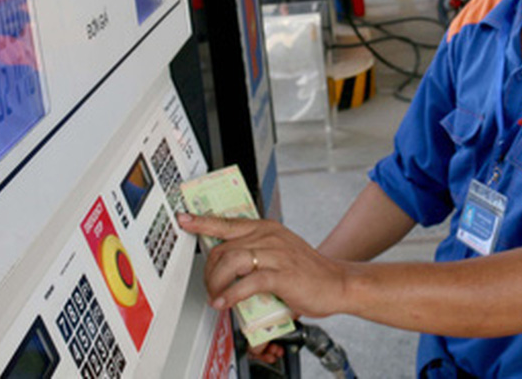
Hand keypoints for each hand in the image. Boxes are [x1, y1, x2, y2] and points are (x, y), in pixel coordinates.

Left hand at [176, 213, 349, 318]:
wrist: (337, 283)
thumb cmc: (307, 271)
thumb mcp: (279, 252)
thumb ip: (255, 254)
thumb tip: (225, 267)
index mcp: (266, 228)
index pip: (227, 222)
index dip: (202, 222)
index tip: (184, 219)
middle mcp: (269, 237)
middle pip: (223, 247)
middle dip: (209, 270)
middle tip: (209, 286)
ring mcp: (276, 254)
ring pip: (231, 262)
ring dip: (216, 282)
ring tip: (216, 296)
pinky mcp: (282, 275)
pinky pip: (248, 282)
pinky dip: (231, 294)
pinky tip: (225, 302)